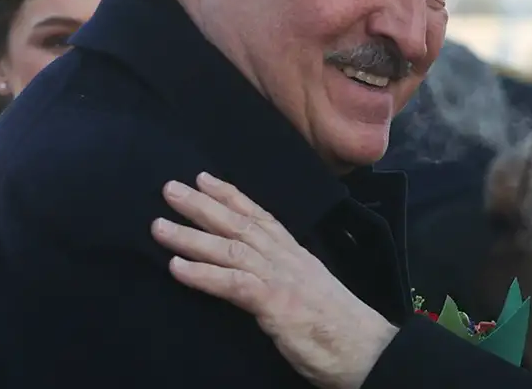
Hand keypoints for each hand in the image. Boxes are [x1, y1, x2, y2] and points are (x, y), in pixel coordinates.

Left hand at [151, 172, 397, 388]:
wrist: (372, 352)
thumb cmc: (343, 331)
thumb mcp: (311, 296)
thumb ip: (287, 282)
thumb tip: (264, 281)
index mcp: (298, 258)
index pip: (262, 218)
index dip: (232, 196)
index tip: (205, 179)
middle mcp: (288, 260)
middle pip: (240, 225)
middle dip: (203, 204)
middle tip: (169, 188)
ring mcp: (282, 280)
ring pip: (230, 249)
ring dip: (191, 235)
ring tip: (158, 226)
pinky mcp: (277, 304)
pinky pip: (233, 284)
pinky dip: (202, 274)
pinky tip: (176, 266)